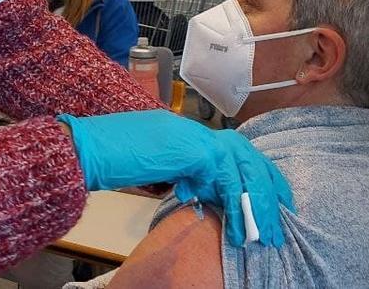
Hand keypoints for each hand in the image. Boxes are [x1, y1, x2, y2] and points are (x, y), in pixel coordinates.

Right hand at [59, 109, 292, 246]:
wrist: (90, 146)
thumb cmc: (113, 156)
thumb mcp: (158, 168)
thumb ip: (186, 176)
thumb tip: (203, 194)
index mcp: (192, 135)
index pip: (239, 154)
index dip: (260, 178)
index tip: (276, 203)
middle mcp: (199, 132)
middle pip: (250, 159)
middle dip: (268, 193)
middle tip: (278, 224)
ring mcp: (197, 138)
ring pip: (244, 170)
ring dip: (256, 205)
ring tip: (262, 236)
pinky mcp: (193, 150)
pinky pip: (226, 180)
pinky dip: (236, 206)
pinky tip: (238, 230)